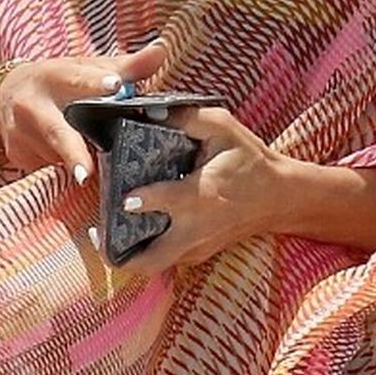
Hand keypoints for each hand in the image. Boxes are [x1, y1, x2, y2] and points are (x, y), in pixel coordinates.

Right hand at [0, 40, 166, 180]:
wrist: (5, 97)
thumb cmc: (58, 82)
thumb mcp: (86, 69)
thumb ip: (126, 67)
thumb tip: (161, 51)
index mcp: (53, 76)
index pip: (77, 79)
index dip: (96, 83)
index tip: (116, 86)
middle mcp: (33, 105)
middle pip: (57, 132)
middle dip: (72, 152)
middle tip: (87, 174)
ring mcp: (21, 134)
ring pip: (57, 157)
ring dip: (79, 166)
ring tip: (96, 173)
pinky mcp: (18, 157)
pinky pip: (48, 170)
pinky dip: (65, 175)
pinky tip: (76, 179)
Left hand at [114, 106, 282, 276]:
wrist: (280, 199)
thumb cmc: (251, 161)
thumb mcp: (224, 128)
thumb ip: (187, 116)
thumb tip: (150, 107)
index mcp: (199, 197)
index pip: (159, 203)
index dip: (137, 200)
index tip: (125, 195)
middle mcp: (194, 231)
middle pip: (147, 261)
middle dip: (115, 253)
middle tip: (95, 232)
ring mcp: (196, 248)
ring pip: (152, 266)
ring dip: (126, 254)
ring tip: (106, 232)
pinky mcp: (198, 254)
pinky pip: (164, 260)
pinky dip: (144, 250)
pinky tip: (133, 229)